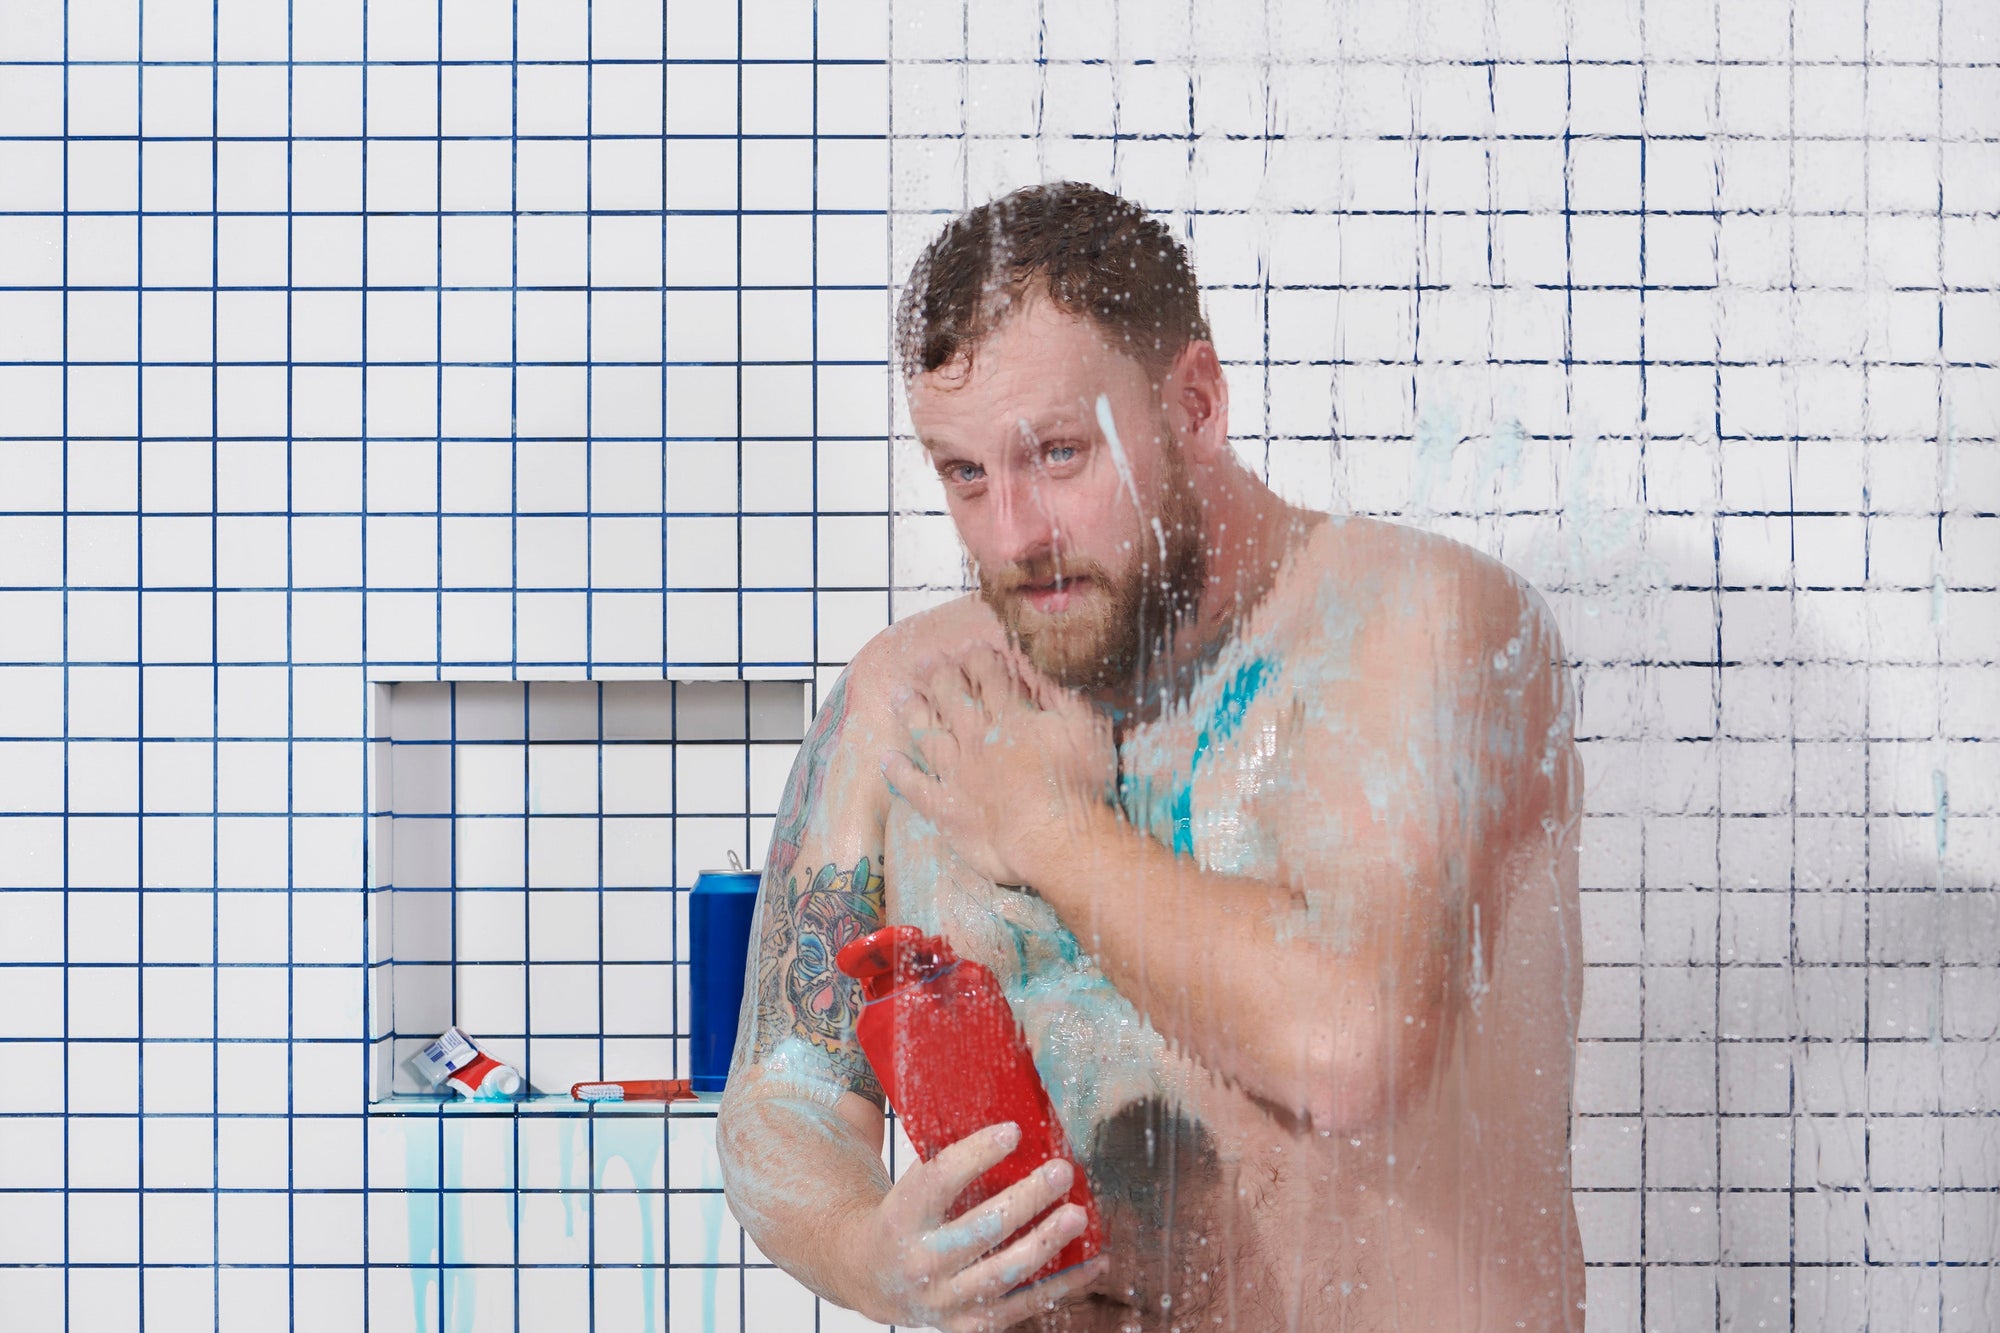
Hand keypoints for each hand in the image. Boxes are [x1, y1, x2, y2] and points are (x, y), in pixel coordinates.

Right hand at [837, 1121, 1108, 1330]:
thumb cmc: (902, 1214)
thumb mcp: (905, 1178)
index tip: (1013, 1131)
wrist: (871, 1277)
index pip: (938, 1181)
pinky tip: (1096, 1263)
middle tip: (1062, 1170)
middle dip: (1025, 1200)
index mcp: (901, 1216)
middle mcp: (921, 1261)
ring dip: (1046, 1243)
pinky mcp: (970, 1323)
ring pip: (1003, 1273)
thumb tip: (951, 1081)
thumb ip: (930, 1146)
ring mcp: (946, 1298)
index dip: (975, 1155)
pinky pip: (1023, 1306)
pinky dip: (1064, 1286)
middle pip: (978, 1230)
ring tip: (1079, 1214)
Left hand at [882, 644, 1116, 889]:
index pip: (990, 677)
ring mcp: (957, 774)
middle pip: (952, 697)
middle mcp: (977, 739)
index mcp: (1012, 717)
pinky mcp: (946, 809)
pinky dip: (899, 772)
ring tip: (900, 694)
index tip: (970, 647)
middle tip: (926, 660)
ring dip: (912, 711)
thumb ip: (1062, 696)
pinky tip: (886, 759)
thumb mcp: (1086, 728)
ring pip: (927, 733)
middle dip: (939, 675)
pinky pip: (915, 787)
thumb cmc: (1080, 787)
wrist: (1055, 843)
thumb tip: (1040, 670)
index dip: (978, 659)